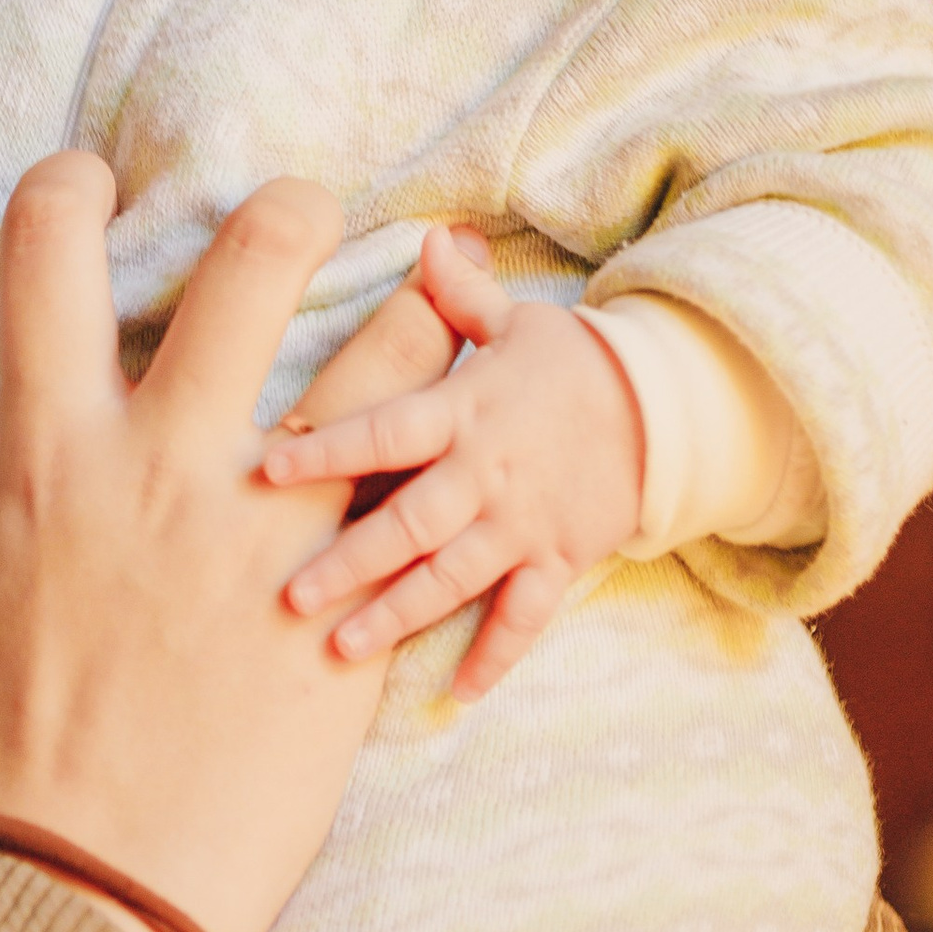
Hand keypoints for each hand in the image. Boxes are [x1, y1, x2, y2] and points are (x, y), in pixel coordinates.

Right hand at [0, 162, 389, 931]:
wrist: (85, 887)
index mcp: (49, 452)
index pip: (51, 251)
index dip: (69, 187)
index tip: (88, 185)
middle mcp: (168, 462)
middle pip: (252, 261)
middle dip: (293, 211)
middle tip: (312, 214)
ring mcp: (274, 530)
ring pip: (384, 360)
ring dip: (412, 317)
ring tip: (434, 301)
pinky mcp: (351, 605)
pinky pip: (427, 495)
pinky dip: (449, 457)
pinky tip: (468, 448)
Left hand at [262, 230, 643, 698]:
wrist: (667, 408)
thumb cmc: (570, 363)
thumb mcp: (516, 321)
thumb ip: (459, 294)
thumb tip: (425, 239)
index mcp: (464, 411)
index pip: (385, 431)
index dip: (328, 449)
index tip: (265, 470)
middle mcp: (487, 473)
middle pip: (408, 523)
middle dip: (349, 562)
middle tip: (287, 598)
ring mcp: (524, 523)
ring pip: (453, 578)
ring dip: (397, 615)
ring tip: (340, 650)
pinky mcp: (559, 559)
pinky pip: (525, 616)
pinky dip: (495, 654)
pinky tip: (456, 691)